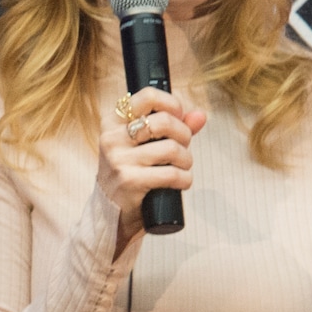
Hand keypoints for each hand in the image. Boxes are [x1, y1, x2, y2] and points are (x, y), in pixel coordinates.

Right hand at [98, 87, 205, 251]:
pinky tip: (181, 182)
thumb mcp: (144, 147)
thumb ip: (173, 128)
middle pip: (164, 121)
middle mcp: (112, 138)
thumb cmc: (131, 175)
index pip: (147, 96)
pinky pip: (171, 173)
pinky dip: (184, 179)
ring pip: (171, 148)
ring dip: (186, 160)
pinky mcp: (129, 181)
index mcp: (112, 122)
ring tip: (182, 167)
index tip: (179, 118)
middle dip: (184, 135)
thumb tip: (201, 115)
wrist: (110, 215)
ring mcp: (119, 160)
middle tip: (184, 147)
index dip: (172, 105)